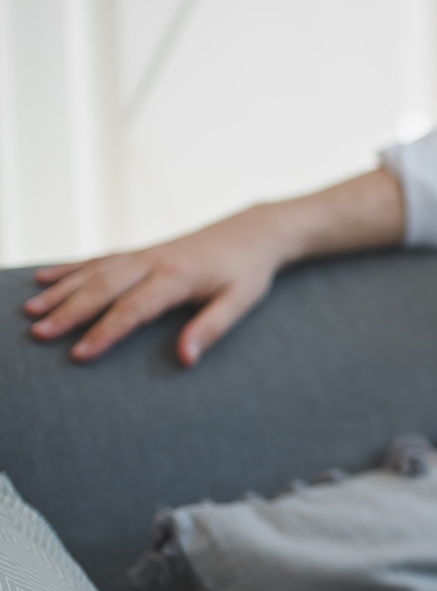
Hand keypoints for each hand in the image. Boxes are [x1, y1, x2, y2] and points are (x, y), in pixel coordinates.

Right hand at [25, 207, 286, 365]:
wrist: (252, 231)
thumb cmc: (248, 271)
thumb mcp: (241, 301)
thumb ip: (212, 328)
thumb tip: (186, 359)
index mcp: (178, 277)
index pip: (135, 308)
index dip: (106, 332)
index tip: (80, 354)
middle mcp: (154, 261)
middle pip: (104, 288)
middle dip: (69, 312)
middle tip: (39, 334)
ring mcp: (144, 254)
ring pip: (94, 271)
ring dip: (61, 291)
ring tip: (29, 310)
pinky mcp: (140, 251)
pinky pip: (99, 259)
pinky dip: (69, 268)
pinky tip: (43, 279)